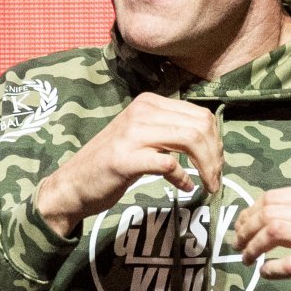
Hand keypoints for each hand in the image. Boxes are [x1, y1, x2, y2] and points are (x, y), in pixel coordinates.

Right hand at [33, 92, 222, 236]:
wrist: (73, 185)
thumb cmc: (112, 163)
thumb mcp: (143, 136)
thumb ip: (170, 131)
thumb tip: (210, 140)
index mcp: (149, 102)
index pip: (199, 114)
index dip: (216, 140)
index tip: (217, 162)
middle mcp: (142, 111)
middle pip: (200, 126)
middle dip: (216, 155)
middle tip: (216, 177)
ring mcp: (133, 133)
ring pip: (190, 140)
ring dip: (206, 166)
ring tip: (209, 184)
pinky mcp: (126, 158)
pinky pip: (169, 164)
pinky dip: (183, 178)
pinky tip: (184, 188)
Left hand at [233, 186, 290, 290]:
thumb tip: (256, 215)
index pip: (275, 196)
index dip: (250, 212)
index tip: (242, 227)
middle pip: (271, 212)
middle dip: (246, 229)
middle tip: (239, 244)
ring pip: (276, 232)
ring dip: (253, 246)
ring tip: (247, 257)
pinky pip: (289, 264)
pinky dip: (270, 268)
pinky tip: (266, 272)